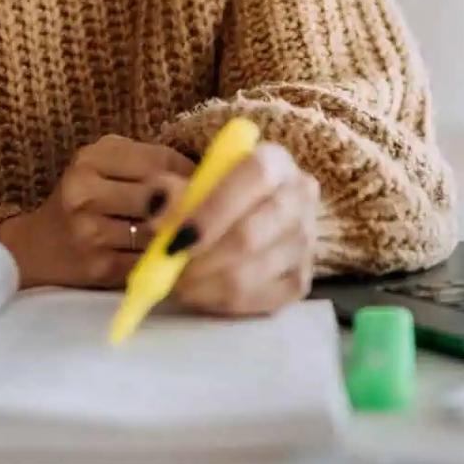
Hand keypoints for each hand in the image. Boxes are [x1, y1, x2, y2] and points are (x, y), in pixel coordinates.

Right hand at [0, 135, 192, 288]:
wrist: (38, 248)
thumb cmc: (85, 201)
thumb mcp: (106, 166)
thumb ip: (148, 161)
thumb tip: (208, 171)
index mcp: (90, 159)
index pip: (159, 160)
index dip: (190, 173)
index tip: (206, 183)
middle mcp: (84, 192)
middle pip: (160, 195)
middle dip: (187, 204)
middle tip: (205, 210)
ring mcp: (89, 232)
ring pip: (158, 230)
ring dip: (179, 234)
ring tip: (189, 232)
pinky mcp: (99, 267)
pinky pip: (149, 261)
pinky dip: (166, 259)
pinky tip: (173, 255)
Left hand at [169, 142, 319, 316]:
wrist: (243, 218)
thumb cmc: (211, 195)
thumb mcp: (186, 182)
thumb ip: (167, 191)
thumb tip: (158, 214)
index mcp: (275, 161)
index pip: (254, 177)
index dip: (213, 208)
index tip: (174, 236)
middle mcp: (300, 197)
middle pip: (251, 234)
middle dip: (201, 258)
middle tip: (169, 268)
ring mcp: (306, 241)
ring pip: (251, 273)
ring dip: (205, 284)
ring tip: (178, 282)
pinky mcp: (302, 279)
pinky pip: (259, 300)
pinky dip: (221, 303)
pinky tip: (200, 293)